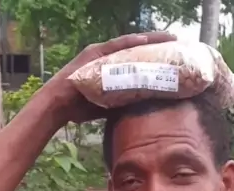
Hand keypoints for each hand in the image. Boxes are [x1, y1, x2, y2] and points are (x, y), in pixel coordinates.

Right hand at [43, 32, 176, 124]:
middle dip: (156, 44)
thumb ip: (122, 102)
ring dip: (148, 40)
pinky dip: (129, 43)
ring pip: (130, 44)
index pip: (137, 58)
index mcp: (111, 68)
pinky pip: (115, 47)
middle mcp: (108, 58)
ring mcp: (101, 54)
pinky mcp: (94, 55)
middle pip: (136, 48)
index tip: (173, 54)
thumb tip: (141, 109)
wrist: (58, 106)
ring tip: (168, 38)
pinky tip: (144, 40)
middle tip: (176, 41)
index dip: (154, 55)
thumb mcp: (108, 105)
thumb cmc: (80, 107)